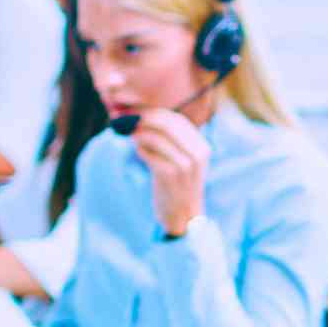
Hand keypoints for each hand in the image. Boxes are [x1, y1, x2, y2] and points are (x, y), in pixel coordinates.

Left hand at [128, 109, 209, 236]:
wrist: (183, 215)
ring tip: (129, 134)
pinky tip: (138, 151)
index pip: (176, 120)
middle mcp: (196, 154)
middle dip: (143, 118)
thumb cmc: (178, 185)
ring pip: (156, 137)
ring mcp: (185, 165)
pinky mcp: (170, 175)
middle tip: (126, 119)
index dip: (154, 113)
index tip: (137, 111)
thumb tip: (142, 116)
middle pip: (166, 124)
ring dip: (138, 133)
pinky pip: (149, 154)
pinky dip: (140, 149)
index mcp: (201, 147)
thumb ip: (170, 140)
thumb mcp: (184, 160)